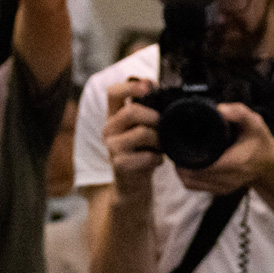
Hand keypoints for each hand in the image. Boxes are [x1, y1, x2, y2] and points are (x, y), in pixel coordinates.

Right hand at [103, 77, 161, 191]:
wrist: (133, 186)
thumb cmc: (141, 154)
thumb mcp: (142, 130)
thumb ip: (147, 113)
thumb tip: (164, 95)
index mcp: (114, 116)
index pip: (113, 92)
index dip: (130, 86)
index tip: (149, 85)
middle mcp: (109, 129)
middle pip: (131, 111)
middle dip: (154, 117)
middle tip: (163, 125)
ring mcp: (112, 147)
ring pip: (141, 133)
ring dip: (159, 139)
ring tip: (161, 147)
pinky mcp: (119, 165)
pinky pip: (146, 156)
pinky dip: (157, 159)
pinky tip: (157, 161)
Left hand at [174, 103, 273, 195]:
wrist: (269, 163)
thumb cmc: (259, 141)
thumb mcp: (253, 122)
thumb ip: (239, 113)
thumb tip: (219, 109)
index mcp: (235, 163)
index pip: (202, 164)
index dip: (187, 154)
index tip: (178, 140)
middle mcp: (229, 179)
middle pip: (192, 174)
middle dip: (180, 159)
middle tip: (174, 143)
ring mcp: (224, 187)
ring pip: (190, 182)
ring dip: (181, 168)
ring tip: (178, 152)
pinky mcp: (219, 191)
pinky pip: (194, 186)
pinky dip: (186, 176)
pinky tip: (185, 164)